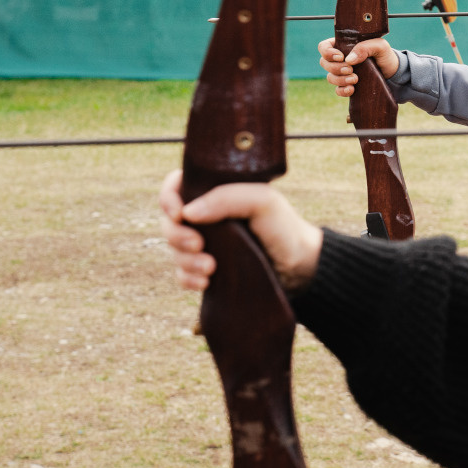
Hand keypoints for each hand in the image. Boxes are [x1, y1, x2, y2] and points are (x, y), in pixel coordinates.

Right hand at [159, 170, 323, 292]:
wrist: (299, 267)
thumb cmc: (284, 227)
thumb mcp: (263, 203)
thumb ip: (227, 198)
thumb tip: (187, 213)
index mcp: (218, 192)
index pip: (177, 185)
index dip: (168, 198)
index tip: (179, 213)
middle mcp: (207, 216)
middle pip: (169, 221)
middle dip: (176, 235)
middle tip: (198, 245)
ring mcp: (206, 242)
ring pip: (174, 250)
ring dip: (186, 261)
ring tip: (211, 268)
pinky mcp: (207, 267)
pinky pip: (182, 274)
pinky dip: (188, 278)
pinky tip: (206, 282)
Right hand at [318, 36, 397, 96]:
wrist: (392, 71)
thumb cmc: (384, 54)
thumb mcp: (379, 46)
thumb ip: (364, 48)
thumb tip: (349, 60)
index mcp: (343, 45)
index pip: (324, 47)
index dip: (327, 52)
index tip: (341, 57)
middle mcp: (340, 59)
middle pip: (324, 63)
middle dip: (335, 68)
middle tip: (351, 69)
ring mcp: (342, 73)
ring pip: (330, 77)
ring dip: (340, 79)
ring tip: (355, 79)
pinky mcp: (348, 85)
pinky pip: (338, 90)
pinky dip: (342, 90)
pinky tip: (352, 89)